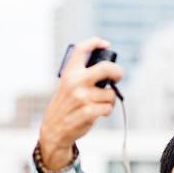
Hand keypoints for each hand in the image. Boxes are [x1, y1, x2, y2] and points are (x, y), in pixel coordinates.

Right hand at [39, 37, 123, 170]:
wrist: (54, 130)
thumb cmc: (66, 107)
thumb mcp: (67, 86)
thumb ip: (83, 77)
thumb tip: (109, 71)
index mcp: (69, 73)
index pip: (81, 50)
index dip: (95, 42)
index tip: (105, 44)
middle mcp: (75, 82)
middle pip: (106, 68)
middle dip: (117, 71)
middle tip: (118, 76)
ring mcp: (81, 97)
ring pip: (110, 93)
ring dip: (110, 100)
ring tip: (99, 104)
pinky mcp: (88, 111)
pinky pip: (108, 107)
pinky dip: (107, 111)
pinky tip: (99, 113)